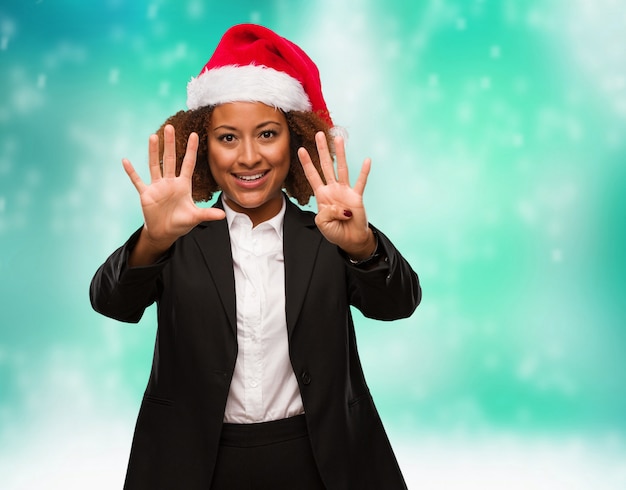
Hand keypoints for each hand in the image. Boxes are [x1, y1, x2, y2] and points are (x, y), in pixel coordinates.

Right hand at [123, 124, 224, 264]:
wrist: (165, 233)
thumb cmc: (180, 223)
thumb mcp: (195, 217)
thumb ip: (207, 214)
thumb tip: (222, 216)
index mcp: (183, 185)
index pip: (188, 163)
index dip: (191, 150)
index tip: (195, 134)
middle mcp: (170, 182)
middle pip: (170, 159)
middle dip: (170, 144)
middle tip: (170, 127)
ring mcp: (157, 187)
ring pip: (154, 165)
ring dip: (153, 152)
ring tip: (153, 136)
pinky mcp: (146, 194)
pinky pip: (138, 181)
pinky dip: (131, 172)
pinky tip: (125, 161)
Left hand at [297, 131, 375, 258]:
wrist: (350, 239)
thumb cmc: (335, 231)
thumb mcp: (322, 224)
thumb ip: (326, 213)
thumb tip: (338, 206)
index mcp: (321, 195)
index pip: (312, 175)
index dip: (306, 163)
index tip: (300, 149)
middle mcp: (333, 189)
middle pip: (326, 165)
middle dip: (322, 150)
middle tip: (319, 134)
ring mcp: (345, 191)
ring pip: (342, 168)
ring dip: (341, 153)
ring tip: (339, 138)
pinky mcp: (357, 197)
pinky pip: (360, 182)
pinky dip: (364, 172)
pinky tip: (366, 160)